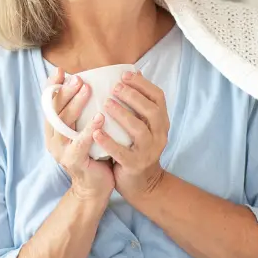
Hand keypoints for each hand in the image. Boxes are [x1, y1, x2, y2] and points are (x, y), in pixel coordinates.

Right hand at [44, 68, 114, 200]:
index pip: (49, 104)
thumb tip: (92, 82)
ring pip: (65, 124)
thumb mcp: (84, 129)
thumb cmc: (94, 153)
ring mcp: (61, 151)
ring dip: (76, 104)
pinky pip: (81, 143)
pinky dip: (89, 129)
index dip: (52, 86)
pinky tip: (99, 117)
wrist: (95, 187)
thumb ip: (84, 111)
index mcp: (54, 129)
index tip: (60, 70)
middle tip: (78, 77)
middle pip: (55, 110)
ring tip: (87, 89)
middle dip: (65, 91)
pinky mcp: (74, 161)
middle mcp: (54, 138)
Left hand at [93, 70, 169, 199]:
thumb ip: (139, 105)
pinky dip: (109, 141)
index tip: (125, 74)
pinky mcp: (135, 165)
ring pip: (139, 130)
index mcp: (161, 122)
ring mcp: (149, 151)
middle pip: (152, 111)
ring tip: (106, 104)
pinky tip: (95, 132)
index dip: (143, 84)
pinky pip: (122, 152)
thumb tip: (133, 73)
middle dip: (133, 96)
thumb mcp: (143, 126)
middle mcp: (159, 135)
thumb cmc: (137, 148)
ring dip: (122, 115)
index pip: (159, 97)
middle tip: (114, 88)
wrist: (142, 185)